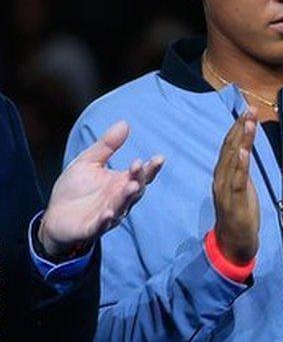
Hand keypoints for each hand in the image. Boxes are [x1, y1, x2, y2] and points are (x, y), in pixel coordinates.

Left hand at [39, 121, 163, 257]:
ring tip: (131, 187)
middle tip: (138, 165)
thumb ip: (107, 145)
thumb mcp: (88, 162)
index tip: (158, 158)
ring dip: (127, 198)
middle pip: (136, 190)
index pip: (141, 175)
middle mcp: (119, 199)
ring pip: (122, 206)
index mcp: (121, 182)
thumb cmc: (75, 188)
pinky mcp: (92, 227)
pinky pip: (101, 225)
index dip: (151, 168)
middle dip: (139, 178)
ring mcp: (108, 214)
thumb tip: (124, 123)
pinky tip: (108, 213)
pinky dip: (106, 220)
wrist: (55, 216)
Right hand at [212, 107, 259, 264]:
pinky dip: (240, 164)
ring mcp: (226, 189)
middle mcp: (220, 178)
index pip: (229, 145)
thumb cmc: (239, 212)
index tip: (247, 110)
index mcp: (222, 173)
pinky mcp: (234, 200)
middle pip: (229, 148)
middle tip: (250, 109)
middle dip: (240, 127)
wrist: (234, 242)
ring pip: (232, 159)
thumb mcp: (242, 185)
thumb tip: (244, 148)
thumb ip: (241, 168)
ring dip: (241, 139)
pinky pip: (237, 179)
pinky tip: (244, 150)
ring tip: (248, 122)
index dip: (237, 127)